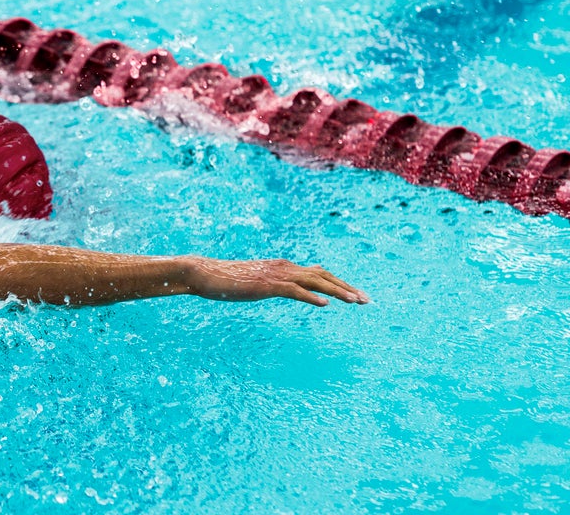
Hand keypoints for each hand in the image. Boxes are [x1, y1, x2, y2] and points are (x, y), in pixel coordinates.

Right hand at [177, 256, 368, 306]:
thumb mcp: (256, 284)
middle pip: (323, 276)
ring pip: (314, 281)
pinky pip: (293, 290)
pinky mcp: (266, 284)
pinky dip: (311, 296)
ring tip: (356, 302)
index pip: (319, 273)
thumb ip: (273, 285)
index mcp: (283, 267)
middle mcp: (284, 267)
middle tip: (367, 300)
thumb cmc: (227, 281)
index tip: (356, 295)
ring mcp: (276, 275)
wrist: (205, 274)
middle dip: (347, 288)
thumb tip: (285, 290)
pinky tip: (324, 305)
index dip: (340, 284)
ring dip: (337, 291)